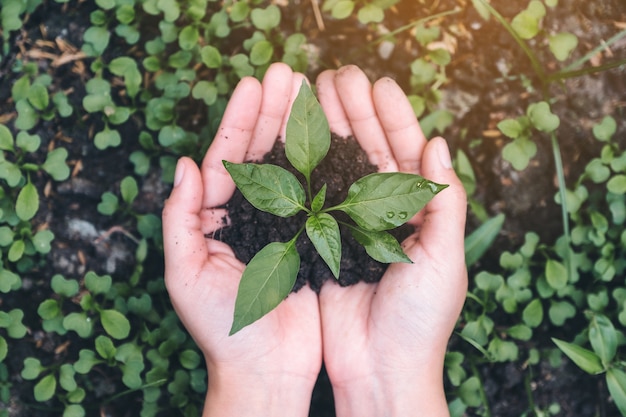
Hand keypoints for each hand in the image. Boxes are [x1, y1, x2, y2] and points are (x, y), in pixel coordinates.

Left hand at [162, 63, 321, 416]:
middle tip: (288, 74)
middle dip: (273, 113)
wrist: (267, 369)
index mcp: (216, 218)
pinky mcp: (314, 240)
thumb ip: (180, 218)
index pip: (227, 159)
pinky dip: (324, 166)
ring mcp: (285, 225)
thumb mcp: (185, 273)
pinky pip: (318, 196)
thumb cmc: (220, 327)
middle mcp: (251, 216)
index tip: (254, 85)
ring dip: (299, 129)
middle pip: (262, 154)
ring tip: (310, 91)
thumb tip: (185, 163)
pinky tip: (334, 137)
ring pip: (291, 168)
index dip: (239, 121)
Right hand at [316, 65, 467, 416]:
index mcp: (416, 213)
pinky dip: (304, 168)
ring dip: (329, 129)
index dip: (394, 117)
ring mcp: (348, 226)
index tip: (379, 84)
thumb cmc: (421, 320)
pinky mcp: (319, 242)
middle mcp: (381, 214)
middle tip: (337, 75)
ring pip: (338, 167)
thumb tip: (439, 142)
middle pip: (369, 151)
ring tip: (314, 92)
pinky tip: (293, 139)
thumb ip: (444, 203)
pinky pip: (311, 197)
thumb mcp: (444, 259)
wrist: (380, 368)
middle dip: (355, 112)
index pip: (406, 154)